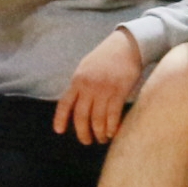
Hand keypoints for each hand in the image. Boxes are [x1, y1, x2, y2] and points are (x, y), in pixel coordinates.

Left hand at [54, 29, 145, 145]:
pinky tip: (113, 133)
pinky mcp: (119, 92)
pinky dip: (112, 127)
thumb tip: (76, 102)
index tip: (59, 131)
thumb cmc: (108, 57)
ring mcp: (104, 89)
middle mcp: (88, 86)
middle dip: (83, 132)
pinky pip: (113, 115)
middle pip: (81, 116)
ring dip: (99, 133)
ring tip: (102, 139)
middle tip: (87, 141)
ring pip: (97, 119)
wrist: (128, 45)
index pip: (64, 104)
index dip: (60, 119)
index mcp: (78, 80)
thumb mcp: (87, 67)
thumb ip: (81, 84)